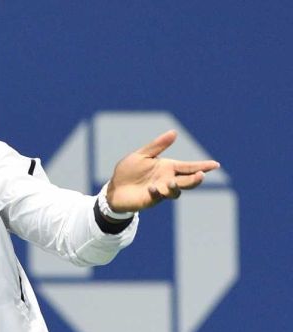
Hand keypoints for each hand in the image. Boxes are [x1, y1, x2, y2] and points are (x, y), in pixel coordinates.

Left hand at [106, 130, 220, 211]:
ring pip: (176, 191)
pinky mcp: (151, 199)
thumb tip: (174, 132)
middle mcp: (168, 180)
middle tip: (201, 175)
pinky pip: (158, 196)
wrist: (115, 188)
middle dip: (195, 179)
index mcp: (168, 167)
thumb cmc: (129, 171)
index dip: (202, 166)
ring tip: (172, 183)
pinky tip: (152, 188)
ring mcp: (161, 191)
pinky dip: (157, 192)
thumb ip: (157, 145)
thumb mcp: (142, 155)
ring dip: (176, 187)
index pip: (189, 166)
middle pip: (187, 181)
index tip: (216, 165)